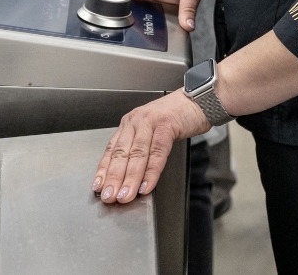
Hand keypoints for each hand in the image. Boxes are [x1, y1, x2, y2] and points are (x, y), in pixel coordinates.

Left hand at [92, 90, 208, 204]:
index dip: (104, 170)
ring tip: (125, 195)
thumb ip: (141, 151)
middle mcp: (136, 121)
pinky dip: (151, 171)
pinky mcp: (167, 124)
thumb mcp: (152, 132)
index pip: (111, 150)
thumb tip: (129, 178)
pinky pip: (157, 151)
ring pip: (137, 154)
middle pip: (121, 153)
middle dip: (113, 178)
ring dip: (130, 178)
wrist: (199, 99)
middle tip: (108, 196)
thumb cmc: (176, 117)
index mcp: (130, 124)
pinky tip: (146, 185)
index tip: (98, 187)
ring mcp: (151, 121)